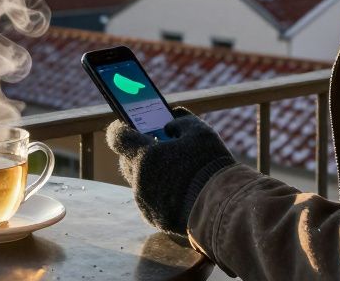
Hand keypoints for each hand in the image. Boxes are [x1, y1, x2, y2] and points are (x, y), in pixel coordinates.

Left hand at [106, 107, 235, 234]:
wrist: (221, 209)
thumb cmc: (209, 166)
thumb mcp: (200, 132)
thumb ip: (181, 120)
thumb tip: (170, 121)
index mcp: (145, 156)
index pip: (117, 137)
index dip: (120, 128)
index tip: (125, 125)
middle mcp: (138, 180)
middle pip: (127, 160)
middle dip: (138, 151)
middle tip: (153, 145)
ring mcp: (144, 201)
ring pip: (139, 181)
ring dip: (149, 173)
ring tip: (169, 167)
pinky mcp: (153, 218)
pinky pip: (149, 200)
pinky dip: (158, 192)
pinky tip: (176, 189)